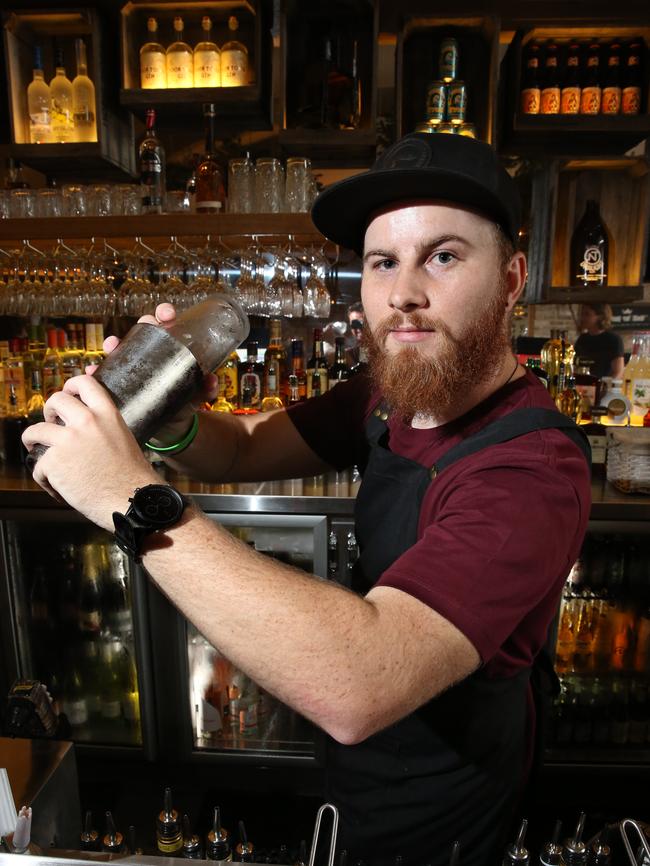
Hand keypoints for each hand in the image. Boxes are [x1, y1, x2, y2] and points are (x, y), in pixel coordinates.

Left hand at [22, 374, 157, 530]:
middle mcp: (86, 422)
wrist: (131, 500)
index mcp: (106, 415)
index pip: (84, 383)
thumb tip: (89, 418)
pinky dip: (45, 478)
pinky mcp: (54, 462)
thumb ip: (104, 425)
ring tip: (37, 449)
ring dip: (32, 440)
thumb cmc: (131, 476)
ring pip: (34, 431)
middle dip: (48, 411)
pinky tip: (57, 487)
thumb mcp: (123, 438)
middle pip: (55, 401)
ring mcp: (67, 441)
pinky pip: (38, 466)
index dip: (71, 385)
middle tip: (51, 423)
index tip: (67, 393)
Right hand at [93, 303, 218, 446]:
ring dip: (113, 343)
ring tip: (111, 346)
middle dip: (143, 323)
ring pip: (120, 347)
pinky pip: (105, 373)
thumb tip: (212, 381)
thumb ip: (206, 389)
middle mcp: (149, 352)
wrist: (170, 426)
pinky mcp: (119, 382)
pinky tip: (93, 371)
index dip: (164, 314)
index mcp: (169, 347)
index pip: (166, 323)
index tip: (167, 315)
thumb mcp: (195, 395)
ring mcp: (133, 366)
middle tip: (146, 325)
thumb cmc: (184, 403)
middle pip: (143, 330)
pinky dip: (97, 371)